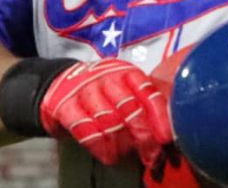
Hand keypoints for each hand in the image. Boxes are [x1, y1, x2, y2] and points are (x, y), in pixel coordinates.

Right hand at [39, 58, 171, 167]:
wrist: (61, 80)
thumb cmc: (101, 89)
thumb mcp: (124, 87)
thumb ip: (144, 104)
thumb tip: (164, 134)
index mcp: (127, 72)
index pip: (148, 93)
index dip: (159, 117)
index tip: (166, 138)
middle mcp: (107, 77)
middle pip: (130, 109)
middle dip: (143, 136)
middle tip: (150, 154)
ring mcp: (85, 90)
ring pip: (108, 120)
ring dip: (122, 144)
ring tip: (128, 155)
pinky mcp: (64, 105)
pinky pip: (84, 129)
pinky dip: (99, 146)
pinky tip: (108, 155)